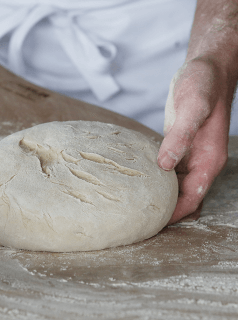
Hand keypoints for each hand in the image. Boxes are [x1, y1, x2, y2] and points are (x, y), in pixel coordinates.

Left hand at [157, 57, 232, 224]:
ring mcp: (190, 155)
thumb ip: (180, 137)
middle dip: (167, 211)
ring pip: (176, 186)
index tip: (155, 225)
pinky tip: (142, 184)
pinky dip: (158, 181)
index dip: (176, 213)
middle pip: (184, 196)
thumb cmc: (203, 85)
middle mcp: (200, 162)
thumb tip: (164, 165)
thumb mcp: (192, 108)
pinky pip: (169, 171)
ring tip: (138, 208)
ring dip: (161, 198)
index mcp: (208, 159)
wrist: (206, 69)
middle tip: (141, 222)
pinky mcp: (179, 147)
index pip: (193, 197)